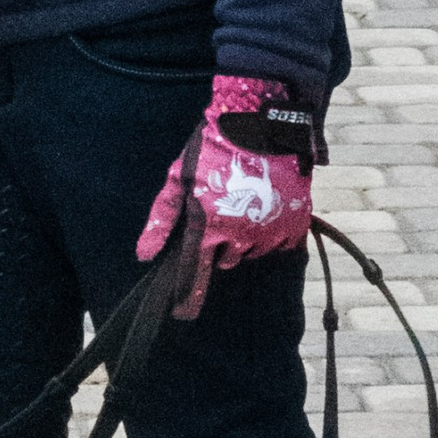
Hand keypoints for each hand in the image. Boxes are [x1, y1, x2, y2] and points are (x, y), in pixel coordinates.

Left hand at [138, 75, 317, 321]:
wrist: (262, 123)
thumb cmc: (212, 147)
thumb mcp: (178, 178)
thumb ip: (161, 219)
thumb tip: (145, 255)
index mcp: (208, 225)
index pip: (194, 275)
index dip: (186, 298)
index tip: (180, 314)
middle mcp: (239, 234)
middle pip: (223, 262)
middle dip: (218, 248)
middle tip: (218, 215)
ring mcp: (269, 231)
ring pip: (249, 252)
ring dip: (242, 239)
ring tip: (240, 203)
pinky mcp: (293, 225)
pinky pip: (276, 244)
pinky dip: (268, 232)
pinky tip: (261, 206)